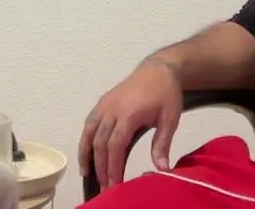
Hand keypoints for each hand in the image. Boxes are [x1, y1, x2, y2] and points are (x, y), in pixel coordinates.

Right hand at [79, 59, 182, 188]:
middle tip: (104, 186)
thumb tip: (161, 169)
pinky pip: (89, 123)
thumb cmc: (166, 94)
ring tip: (86, 174)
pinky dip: (85, 140)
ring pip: (89, 133)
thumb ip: (162, 144)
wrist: (158, 69)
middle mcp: (112, 110)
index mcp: (128, 114)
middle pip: (100, 143)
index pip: (115, 146)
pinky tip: (86, 153)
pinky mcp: (102, 103)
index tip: (114, 184)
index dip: (113, 166)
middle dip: (100, 167)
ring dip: (86, 155)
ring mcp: (104, 105)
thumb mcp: (170, 119)